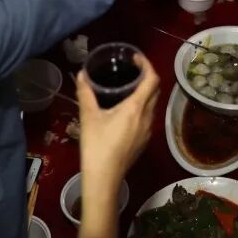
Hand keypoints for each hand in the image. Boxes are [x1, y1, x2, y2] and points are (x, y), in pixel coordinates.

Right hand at [75, 54, 159, 184]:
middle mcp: (148, 117)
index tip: (135, 58)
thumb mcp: (88, 117)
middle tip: (131, 70)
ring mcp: (148, 130)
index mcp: (137, 108)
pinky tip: (126, 110)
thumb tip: (82, 74)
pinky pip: (148, 117)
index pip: (152, 79)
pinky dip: (142, 107)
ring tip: (128, 87)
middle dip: (147, 76)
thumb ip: (86, 93)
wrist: (104, 179)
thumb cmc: (96, 146)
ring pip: (153, 104)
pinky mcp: (144, 141)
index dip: (147, 64)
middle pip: (155, 90)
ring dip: (145, 92)